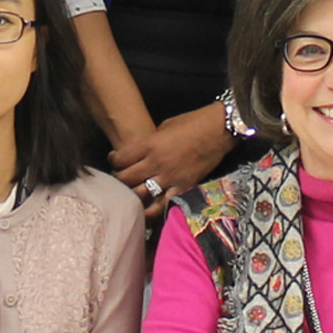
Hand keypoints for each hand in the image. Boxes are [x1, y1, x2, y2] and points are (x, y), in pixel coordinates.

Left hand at [111, 105, 236, 217]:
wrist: (218, 130)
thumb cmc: (192, 122)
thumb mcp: (164, 127)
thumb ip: (150, 142)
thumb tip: (140, 152)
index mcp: (150, 145)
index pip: (120, 159)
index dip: (114, 160)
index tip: (115, 160)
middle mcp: (157, 163)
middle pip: (126, 179)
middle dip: (119, 179)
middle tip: (120, 178)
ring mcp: (170, 178)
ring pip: (140, 195)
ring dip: (132, 195)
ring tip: (130, 195)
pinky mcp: (183, 188)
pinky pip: (163, 205)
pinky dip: (152, 209)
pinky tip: (147, 210)